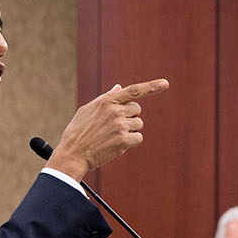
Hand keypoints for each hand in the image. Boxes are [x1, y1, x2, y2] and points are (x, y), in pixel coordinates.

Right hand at [46, 79, 169, 179]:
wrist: (73, 154)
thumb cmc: (78, 132)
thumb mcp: (88, 110)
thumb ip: (106, 98)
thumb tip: (119, 88)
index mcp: (106, 101)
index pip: (133, 91)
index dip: (151, 86)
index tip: (165, 83)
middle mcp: (115, 111)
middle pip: (137, 109)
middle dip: (130, 116)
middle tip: (113, 126)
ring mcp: (120, 125)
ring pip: (138, 124)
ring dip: (130, 130)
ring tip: (112, 136)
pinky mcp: (124, 140)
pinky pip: (138, 138)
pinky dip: (131, 142)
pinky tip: (116, 144)